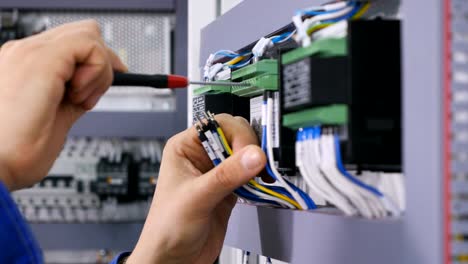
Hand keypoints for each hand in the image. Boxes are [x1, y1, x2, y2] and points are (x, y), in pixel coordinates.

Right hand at [0, 20, 125, 189]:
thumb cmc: (14, 152)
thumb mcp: (53, 119)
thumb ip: (70, 99)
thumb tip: (88, 93)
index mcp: (22, 66)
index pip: (69, 47)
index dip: (94, 63)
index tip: (102, 86)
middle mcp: (23, 53)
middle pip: (80, 33)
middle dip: (100, 63)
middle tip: (93, 95)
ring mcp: (30, 52)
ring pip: (88, 35)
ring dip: (98, 70)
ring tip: (80, 100)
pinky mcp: (42, 58)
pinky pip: (91, 45)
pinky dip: (97, 72)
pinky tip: (79, 96)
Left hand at [127, 114, 265, 263]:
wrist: (174, 259)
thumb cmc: (167, 227)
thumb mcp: (196, 197)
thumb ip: (225, 176)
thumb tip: (253, 155)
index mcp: (185, 148)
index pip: (217, 125)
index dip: (236, 134)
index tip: (248, 153)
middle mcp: (202, 156)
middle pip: (235, 136)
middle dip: (250, 148)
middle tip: (258, 164)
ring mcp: (218, 173)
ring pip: (246, 156)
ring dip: (257, 165)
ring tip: (262, 176)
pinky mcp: (230, 189)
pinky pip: (250, 176)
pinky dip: (259, 180)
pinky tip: (261, 186)